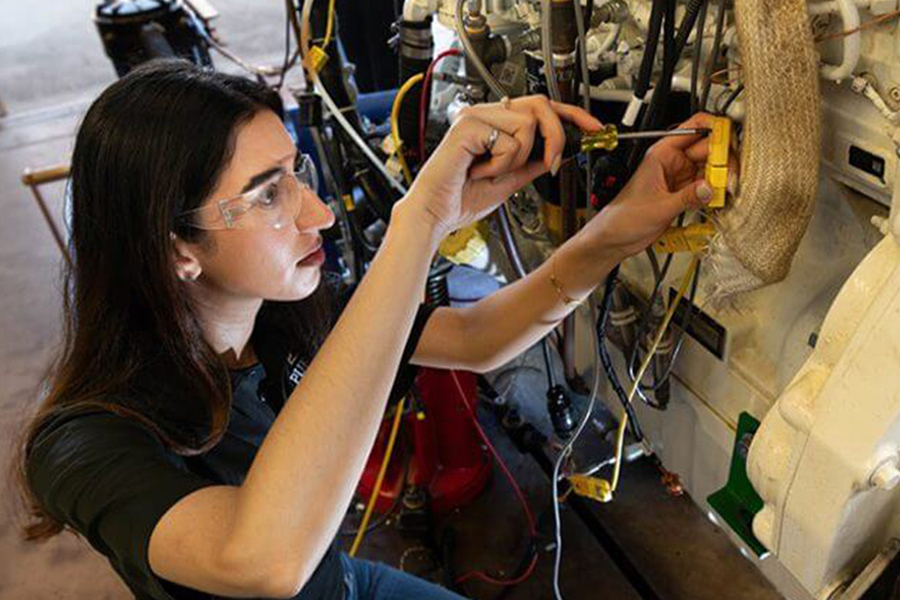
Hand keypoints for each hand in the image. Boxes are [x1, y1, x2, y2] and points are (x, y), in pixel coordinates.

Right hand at [399, 96, 601, 237]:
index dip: (571, 114)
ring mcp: (475, 116)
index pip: (539, 107)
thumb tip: (560, 152)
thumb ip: (532, 163)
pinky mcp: (468, 126)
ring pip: (527, 124)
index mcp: (493, 121)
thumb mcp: (510, 179)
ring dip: (518, 157)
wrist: (435, 214)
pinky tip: (479, 171)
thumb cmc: (460, 198)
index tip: (594, 127)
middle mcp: (484, 113)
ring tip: (492, 171)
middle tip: (550, 164)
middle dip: (555, 136)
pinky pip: (509, 141)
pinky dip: (501, 164)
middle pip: (540, 105)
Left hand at [584, 113, 738, 260]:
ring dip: (722, 178)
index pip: (694, 128)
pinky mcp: (685, 193)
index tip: (730, 141)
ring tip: (726, 191)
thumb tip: (711, 187)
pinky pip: (707, 187)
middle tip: (730, 177)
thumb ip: (687, 197)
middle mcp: (673, 162)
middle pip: (710, 149)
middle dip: (723, 160)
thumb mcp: (659, 207)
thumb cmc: (623, 217)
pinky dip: (715, 193)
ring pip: (712, 169)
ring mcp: (681, 177)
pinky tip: (719, 199)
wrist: (615, 238)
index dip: (716, 129)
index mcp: (662, 153)